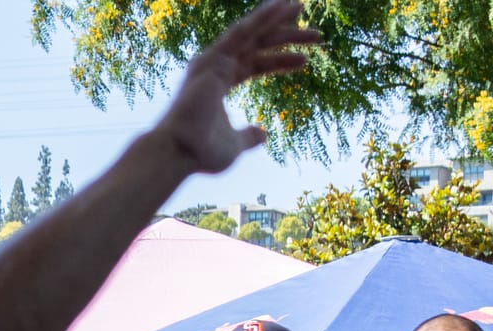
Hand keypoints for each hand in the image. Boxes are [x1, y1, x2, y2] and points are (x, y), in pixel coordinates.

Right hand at [154, 1, 318, 176]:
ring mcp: (212, 62)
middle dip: (284, 37)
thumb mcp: (235, 144)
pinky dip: (260, 18)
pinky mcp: (212, 59)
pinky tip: (279, 6)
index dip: (280, 60)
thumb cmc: (201, 152)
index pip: (255, 65)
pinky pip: (240, 33)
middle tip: (313, 34)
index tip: (305, 60)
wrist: (179, 152)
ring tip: (300, 6)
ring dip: (275, 19)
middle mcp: (215, 68)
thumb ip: (248, 136)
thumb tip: (263, 134)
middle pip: (257, 46)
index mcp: (220, 84)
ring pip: (250, 34)